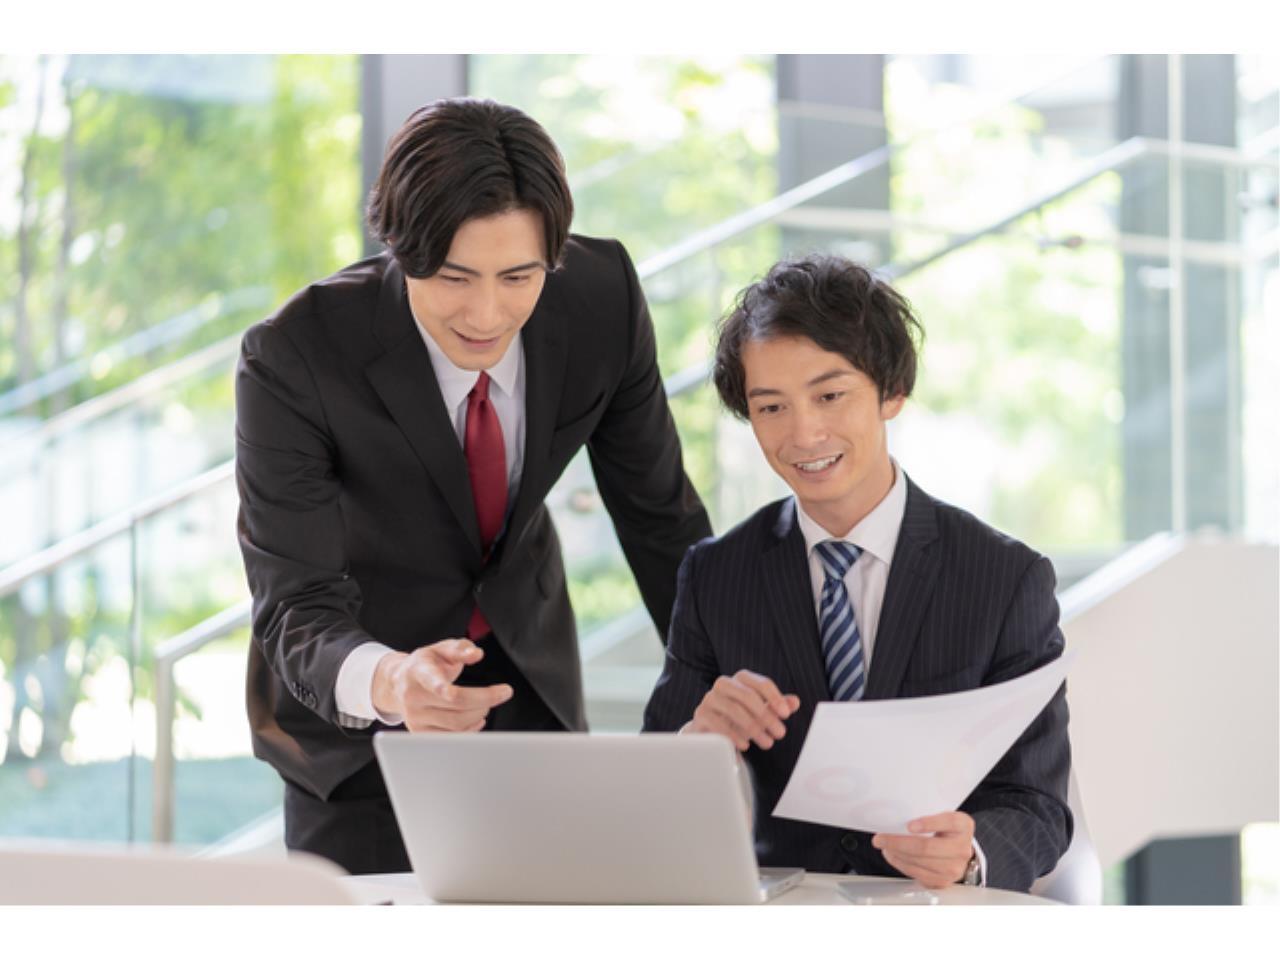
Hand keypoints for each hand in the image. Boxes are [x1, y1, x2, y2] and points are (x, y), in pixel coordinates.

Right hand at [371, 638, 512, 732]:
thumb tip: (476, 654)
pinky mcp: (419, 733)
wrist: (398, 683)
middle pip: (455, 705)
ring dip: (479, 714)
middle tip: (502, 693)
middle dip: (485, 700)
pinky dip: (470, 730)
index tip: (451, 691)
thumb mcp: (441, 649)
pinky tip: (477, 719)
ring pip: (455, 725)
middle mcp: (413, 697)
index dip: (442, 687)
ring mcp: (415, 718)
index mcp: (418, 672)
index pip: (432, 681)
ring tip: (486, 704)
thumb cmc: (426, 665)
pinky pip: (450, 739)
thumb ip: (460, 648)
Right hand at [686, 669, 800, 751]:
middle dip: (767, 716)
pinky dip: (734, 735)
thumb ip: (776, 706)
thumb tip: (795, 702)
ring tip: (767, 743)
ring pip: (734, 710)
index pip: (762, 683)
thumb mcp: (760, 712)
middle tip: (780, 733)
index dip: (776, 698)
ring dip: (754, 728)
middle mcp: (724, 684)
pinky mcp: (701, 714)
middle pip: (748, 696)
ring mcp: (710, 698)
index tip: (786, 714)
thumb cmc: (738, 718)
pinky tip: (745, 746)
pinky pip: (719, 723)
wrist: (710, 730)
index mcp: (741, 679)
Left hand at [872, 811, 975, 888]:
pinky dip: (901, 864)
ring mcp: (954, 868)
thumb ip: (926, 814)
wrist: (959, 850)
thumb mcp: (941, 816)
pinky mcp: (943, 881)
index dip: (928, 823)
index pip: (948, 821)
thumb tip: (896, 817)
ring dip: (896, 854)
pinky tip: (893, 855)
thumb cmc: (945, 829)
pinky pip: (917, 874)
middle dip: (898, 843)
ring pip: (919, 862)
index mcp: (963, 826)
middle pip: (927, 847)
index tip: (909, 825)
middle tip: (880, 838)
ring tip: (884, 846)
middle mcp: (962, 849)